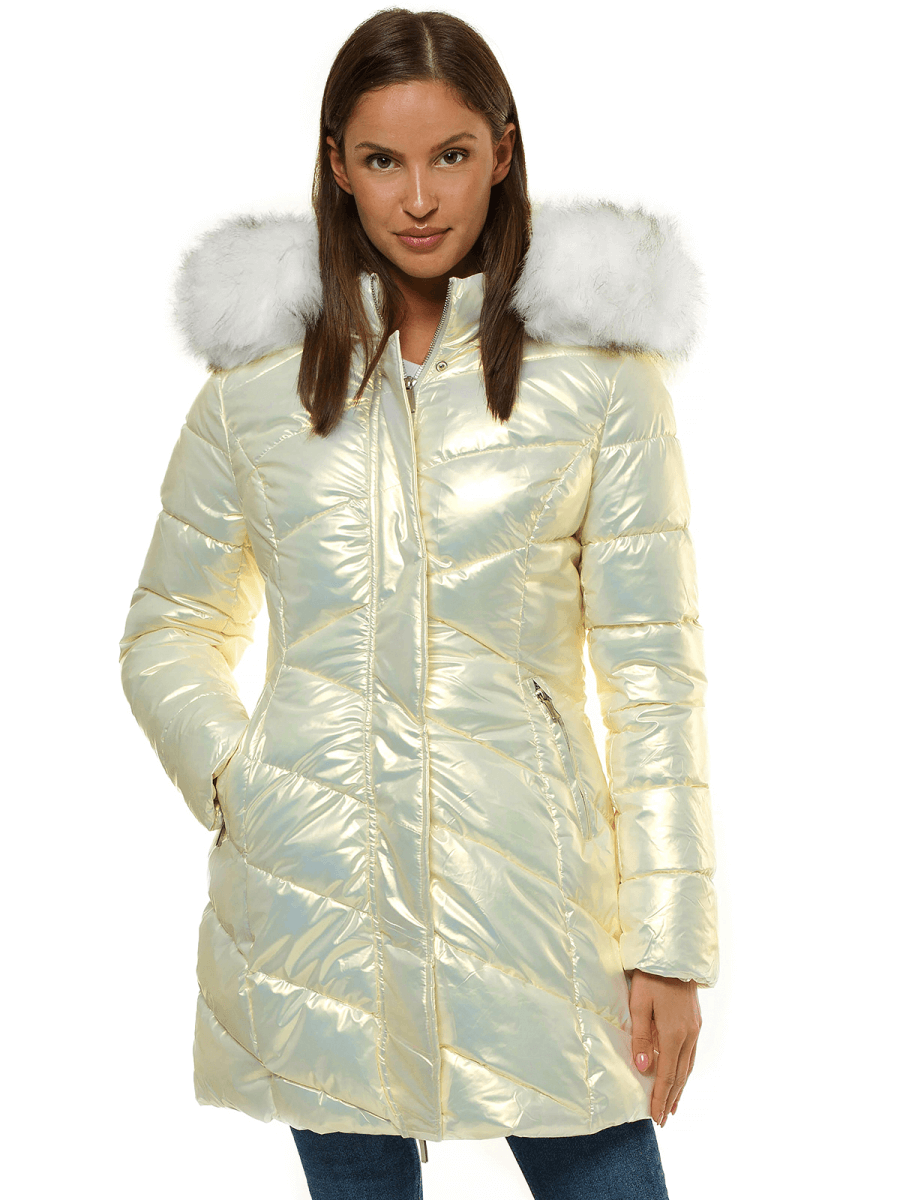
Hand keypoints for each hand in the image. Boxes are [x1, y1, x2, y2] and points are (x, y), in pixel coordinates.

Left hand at [627, 968, 700, 1126]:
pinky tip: (681, 1074)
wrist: (674, 955)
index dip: (660, 1097)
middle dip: (671, 1097)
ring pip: (688, 1065)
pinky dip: (685, 1070)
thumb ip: (641, 1037)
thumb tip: (643, 1068)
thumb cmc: (651, 977)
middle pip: (680, 1075)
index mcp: (674, 1034)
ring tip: (672, 1103)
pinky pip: (691, 1053)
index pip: (666, 1075)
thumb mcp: (639, 1005)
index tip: (655, 1116)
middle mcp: (688, 1035)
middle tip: (663, 1118)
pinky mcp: (695, 1021)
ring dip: (680, 1086)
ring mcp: (694, 1029)